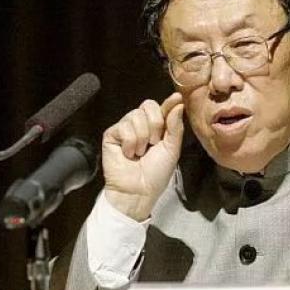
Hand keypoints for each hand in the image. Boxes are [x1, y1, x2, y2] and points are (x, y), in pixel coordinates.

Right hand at [102, 92, 184, 220]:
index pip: (161, 107)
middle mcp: (140, 124)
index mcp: (157, 127)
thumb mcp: (172, 149)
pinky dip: (130, 143)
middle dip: (155, 125)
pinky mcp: (112, 134)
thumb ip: (175, 126)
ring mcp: (125, 128)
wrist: (138, 191)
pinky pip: (124, 127)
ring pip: (136, 116)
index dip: (168, 102)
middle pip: (148, 105)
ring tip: (140, 153)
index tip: (176, 98)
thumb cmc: (156, 174)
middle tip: (153, 144)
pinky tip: (128, 154)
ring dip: (142, 138)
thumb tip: (177, 103)